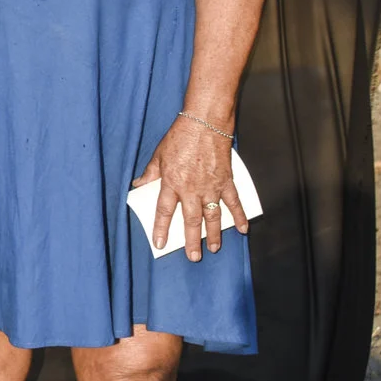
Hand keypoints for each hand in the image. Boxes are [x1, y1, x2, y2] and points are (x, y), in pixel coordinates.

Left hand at [134, 114, 247, 261]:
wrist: (205, 123)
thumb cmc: (180, 137)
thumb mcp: (158, 155)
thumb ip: (150, 174)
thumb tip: (138, 185)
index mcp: (171, 183)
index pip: (164, 212)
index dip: (161, 229)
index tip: (159, 244)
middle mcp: (191, 189)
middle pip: (191, 220)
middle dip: (191, 240)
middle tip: (193, 257)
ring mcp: (210, 186)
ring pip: (212, 216)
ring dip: (213, 234)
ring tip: (213, 248)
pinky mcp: (226, 181)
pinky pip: (234, 202)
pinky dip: (239, 216)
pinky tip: (242, 228)